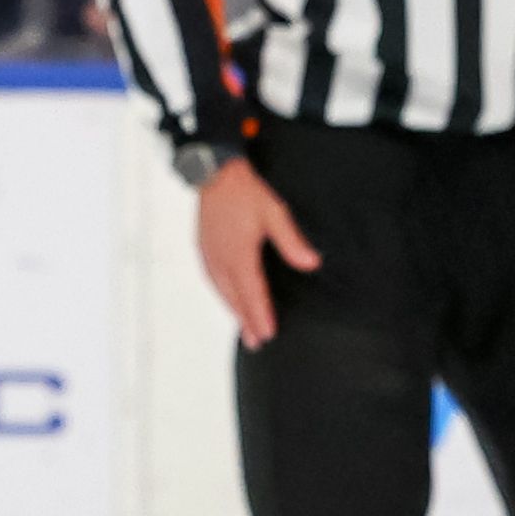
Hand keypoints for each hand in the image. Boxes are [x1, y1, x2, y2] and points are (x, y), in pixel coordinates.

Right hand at [194, 158, 319, 348]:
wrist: (215, 171)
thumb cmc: (246, 191)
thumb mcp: (274, 212)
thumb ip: (291, 241)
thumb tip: (311, 263)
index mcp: (238, 253)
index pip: (252, 292)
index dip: (260, 315)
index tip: (268, 334)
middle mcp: (220, 257)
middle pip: (235, 297)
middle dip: (246, 321)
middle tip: (256, 343)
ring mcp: (208, 253)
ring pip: (221, 291)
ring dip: (233, 311)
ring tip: (244, 329)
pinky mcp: (203, 247)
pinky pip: (212, 279)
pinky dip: (222, 295)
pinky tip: (229, 300)